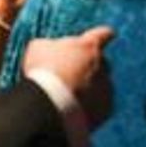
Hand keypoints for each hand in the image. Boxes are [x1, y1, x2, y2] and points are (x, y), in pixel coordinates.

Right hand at [24, 26, 114, 146]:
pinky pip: (100, 106)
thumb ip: (49, 45)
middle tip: (71, 77)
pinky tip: (72, 112)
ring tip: (67, 99)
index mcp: (88, 46)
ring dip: (89, 90)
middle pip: (102, 63)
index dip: (104, 34)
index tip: (108, 34)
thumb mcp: (37, 49)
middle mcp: (103, 65)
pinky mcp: (106, 108)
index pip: (104, 34)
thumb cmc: (42, 72)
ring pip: (101, 86)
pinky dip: (90, 108)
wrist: (50, 105)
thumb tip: (50, 49)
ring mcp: (107, 88)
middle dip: (90, 68)